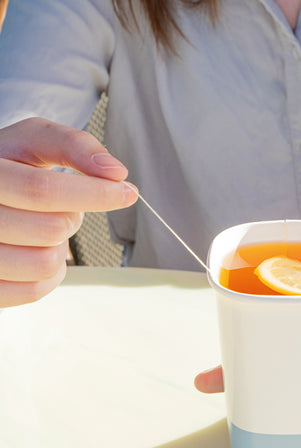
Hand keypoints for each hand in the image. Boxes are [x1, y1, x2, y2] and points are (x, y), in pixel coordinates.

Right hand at [0, 117, 137, 306]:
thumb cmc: (9, 167)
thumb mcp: (32, 142)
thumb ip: (73, 146)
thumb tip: (115, 172)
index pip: (41, 191)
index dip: (94, 193)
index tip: (128, 192)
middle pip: (51, 229)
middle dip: (72, 218)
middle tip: (61, 208)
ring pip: (45, 264)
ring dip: (60, 246)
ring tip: (43, 228)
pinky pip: (35, 290)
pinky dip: (51, 273)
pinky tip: (39, 250)